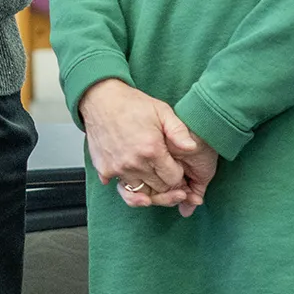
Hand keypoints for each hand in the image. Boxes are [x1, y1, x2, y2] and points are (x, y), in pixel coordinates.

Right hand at [79, 79, 213, 213]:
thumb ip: (179, 131)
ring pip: (141, 193)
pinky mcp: (105, 171)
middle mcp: (134, 163)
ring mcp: (118, 169)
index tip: (176, 166)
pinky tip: (134, 173)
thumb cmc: (132, 104)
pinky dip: (129, 186)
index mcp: (151, 150)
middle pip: (159, 189)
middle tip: (167, 173)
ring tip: (152, 175)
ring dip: (149, 187)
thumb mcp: (162, 111)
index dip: (178, 174)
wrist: (101, 100)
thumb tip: (192, 148)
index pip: (173, 179)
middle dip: (166, 183)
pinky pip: (122, 189)